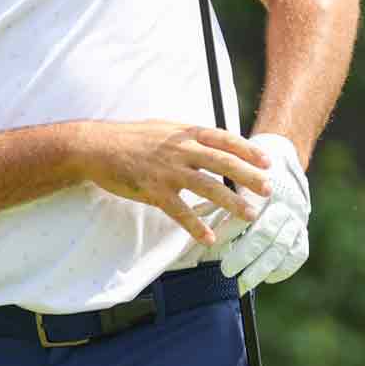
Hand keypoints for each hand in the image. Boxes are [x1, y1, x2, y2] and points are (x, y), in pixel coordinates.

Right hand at [83, 121, 270, 243]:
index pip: (223, 139)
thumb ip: (188, 137)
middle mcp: (180, 150)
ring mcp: (168, 171)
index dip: (248, 150)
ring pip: (208, 187)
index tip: (267, 162)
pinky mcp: (153, 190)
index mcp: (184, 133)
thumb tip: (213, 143)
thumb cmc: (130, 138)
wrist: (96, 147)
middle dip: (249, 177)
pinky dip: (196, 226)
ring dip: (231, 202)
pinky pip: (180, 211)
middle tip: (268, 190)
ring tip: (250, 215)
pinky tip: (210, 237)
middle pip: (223, 163)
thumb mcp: (163, 128)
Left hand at [219, 133, 310, 291]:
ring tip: (243, 284)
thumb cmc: (246, 167)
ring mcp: (296, 217)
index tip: (214, 244)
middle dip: (245, 255)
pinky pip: (299, 251)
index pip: (246, 213)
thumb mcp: (232, 174)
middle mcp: (282, 202)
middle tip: (226, 271)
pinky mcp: (303, 227)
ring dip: (263, 268)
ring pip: (282, 247)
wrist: (281, 156)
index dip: (230, 230)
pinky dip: (286, 267)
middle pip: (265, 233)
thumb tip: (193, 212)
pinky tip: (270, 278)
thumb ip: (217, 195)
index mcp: (263, 187)